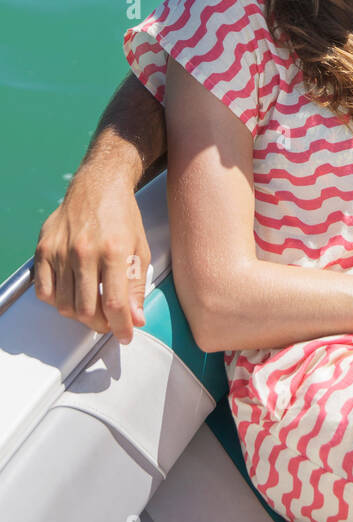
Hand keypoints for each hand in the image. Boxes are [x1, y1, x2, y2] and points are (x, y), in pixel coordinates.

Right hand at [32, 169, 149, 343]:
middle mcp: (84, 251)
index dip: (121, 327)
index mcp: (113, 250)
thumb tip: (136, 318)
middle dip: (101, 325)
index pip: (115, 303)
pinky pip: (44, 291)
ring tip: (93, 308)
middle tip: (109, 323)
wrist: (98, 185)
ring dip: (80, 316)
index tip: (126, 335)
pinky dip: (57, 301)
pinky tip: (72, 294)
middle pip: (86, 310)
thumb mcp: (139, 248)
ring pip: (64, 305)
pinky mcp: (44, 249)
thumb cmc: (122, 216)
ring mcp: (60, 251)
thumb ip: (137, 286)